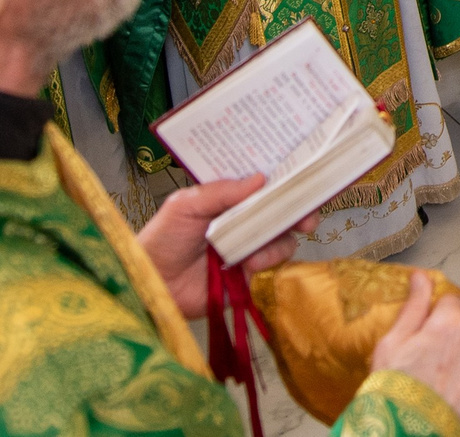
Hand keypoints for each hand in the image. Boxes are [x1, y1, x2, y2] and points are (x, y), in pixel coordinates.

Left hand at [138, 174, 309, 316]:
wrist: (153, 286)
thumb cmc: (162, 240)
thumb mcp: (185, 206)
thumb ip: (220, 192)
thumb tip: (261, 178)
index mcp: (228, 199)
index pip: (260, 184)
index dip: (282, 178)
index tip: (302, 173)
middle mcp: (243, 220)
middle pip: (281, 208)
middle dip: (298, 208)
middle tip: (307, 215)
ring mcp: (249, 245)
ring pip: (283, 234)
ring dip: (278, 238)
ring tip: (255, 249)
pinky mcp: (252, 272)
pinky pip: (275, 261)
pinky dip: (269, 259)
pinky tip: (250, 264)